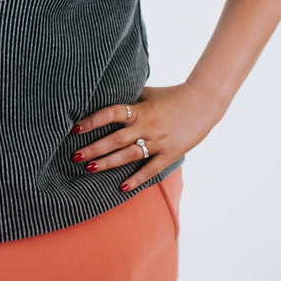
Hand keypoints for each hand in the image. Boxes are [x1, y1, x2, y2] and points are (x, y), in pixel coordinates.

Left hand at [71, 81, 226, 191]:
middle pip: (116, 139)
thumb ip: (130, 98)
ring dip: (108, 163)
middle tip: (75, 156)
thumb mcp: (148, 92)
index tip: (75, 128)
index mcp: (141, 109)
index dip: (93, 121)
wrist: (204, 103)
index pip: (112, 113)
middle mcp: (147, 126)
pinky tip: (122, 187)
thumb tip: (107, 96)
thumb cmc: (173, 94)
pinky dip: (137, 179)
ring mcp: (159, 142)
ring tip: (89, 169)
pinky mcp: (170, 154)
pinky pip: (151, 169)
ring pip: (129, 156)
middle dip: (94, 148)